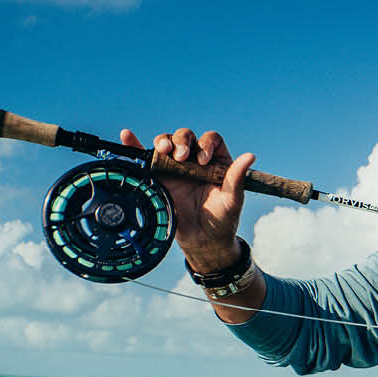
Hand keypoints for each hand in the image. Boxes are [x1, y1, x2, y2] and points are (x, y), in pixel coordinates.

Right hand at [119, 127, 256, 272]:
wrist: (203, 240)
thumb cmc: (222, 219)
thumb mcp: (232, 199)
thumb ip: (237, 178)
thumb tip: (250, 156)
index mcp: (217, 161)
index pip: (210, 140)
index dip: (205, 144)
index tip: (203, 161)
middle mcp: (195, 160)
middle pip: (185, 137)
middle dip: (182, 141)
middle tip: (182, 157)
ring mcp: (175, 167)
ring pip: (166, 143)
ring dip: (163, 141)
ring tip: (164, 151)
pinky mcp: (158, 177)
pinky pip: (145, 158)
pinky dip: (135, 146)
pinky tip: (127, 136)